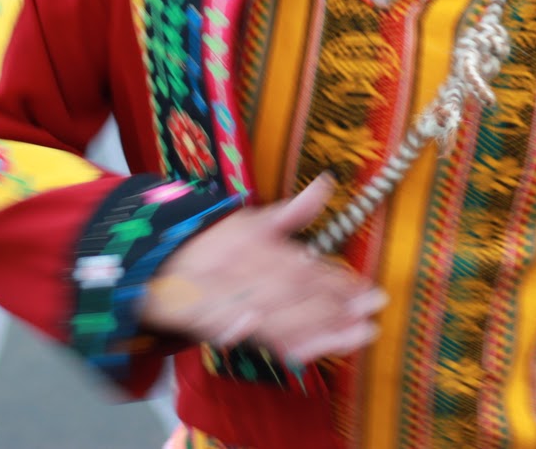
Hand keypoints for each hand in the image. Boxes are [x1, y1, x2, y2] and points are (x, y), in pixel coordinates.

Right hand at [139, 175, 386, 365]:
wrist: (161, 267)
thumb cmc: (217, 243)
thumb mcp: (254, 221)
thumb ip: (294, 210)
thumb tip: (327, 183)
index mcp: (259, 246)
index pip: (306, 265)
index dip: (340, 279)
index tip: (370, 287)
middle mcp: (249, 274)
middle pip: (300, 291)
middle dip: (339, 304)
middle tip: (373, 309)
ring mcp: (238, 303)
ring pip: (285, 319)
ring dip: (324, 328)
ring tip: (360, 333)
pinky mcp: (228, 327)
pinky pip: (263, 339)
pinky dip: (290, 346)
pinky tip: (316, 352)